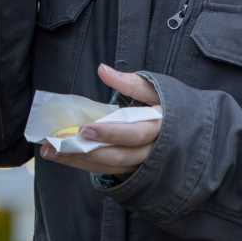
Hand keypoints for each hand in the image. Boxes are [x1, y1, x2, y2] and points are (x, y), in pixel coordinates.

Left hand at [39, 65, 161, 174]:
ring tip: (50, 151)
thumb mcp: (157, 90)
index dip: (110, 133)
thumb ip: (131, 83)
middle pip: (119, 156)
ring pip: (110, 166)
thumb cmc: (171, 106)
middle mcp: (153, 152)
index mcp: (161, 129)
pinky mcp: (133, 170)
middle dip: (87, 151)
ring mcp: (143, 165)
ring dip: (79, 161)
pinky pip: (108, 170)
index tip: (85, 128)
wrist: (191, 132)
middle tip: (57, 144)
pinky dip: (85, 164)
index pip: (135, 134)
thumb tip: (102, 69)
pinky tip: (63, 157)